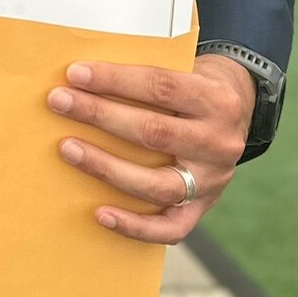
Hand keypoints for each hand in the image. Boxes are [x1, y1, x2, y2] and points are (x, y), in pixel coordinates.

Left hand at [46, 53, 256, 243]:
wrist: (237, 114)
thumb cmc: (193, 87)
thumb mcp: (185, 68)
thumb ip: (145, 76)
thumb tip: (84, 77)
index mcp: (215, 100)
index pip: (161, 86)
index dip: (115, 79)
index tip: (75, 74)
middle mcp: (218, 143)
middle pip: (153, 132)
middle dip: (100, 115)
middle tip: (59, 102)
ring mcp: (212, 181)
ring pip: (156, 183)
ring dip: (106, 167)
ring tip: (68, 148)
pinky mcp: (201, 209)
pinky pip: (169, 228)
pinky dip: (133, 225)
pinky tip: (99, 213)